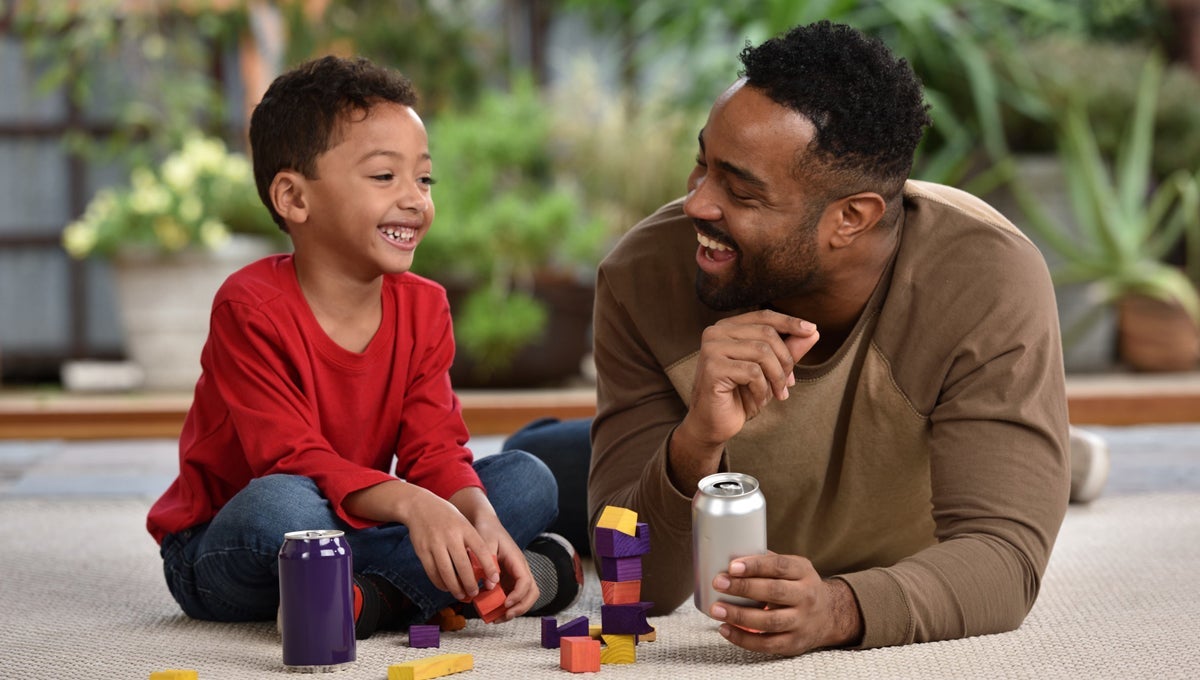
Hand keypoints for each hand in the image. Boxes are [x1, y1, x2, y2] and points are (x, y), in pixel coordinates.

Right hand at [402, 487, 496, 601]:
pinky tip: (446, 587)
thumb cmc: (446, 517)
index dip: (489, 566)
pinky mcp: (422, 551)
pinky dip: (440, 583)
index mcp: (464, 528)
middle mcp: (450, 536)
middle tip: (475, 593)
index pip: (481, 549)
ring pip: (446, 573)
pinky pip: (432, 572)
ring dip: (455, 588)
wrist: (419, 506)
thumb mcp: (463, 522)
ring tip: (461, 595)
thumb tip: (484, 566)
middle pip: (463, 566)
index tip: (495, 579)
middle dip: (470, 584)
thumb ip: (471, 541)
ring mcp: (435, 544)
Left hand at [472, 514, 538, 618]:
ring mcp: (515, 576)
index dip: (518, 595)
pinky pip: (511, 597)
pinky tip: (490, 612)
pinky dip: (504, 607)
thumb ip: (487, 562)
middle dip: (521, 607)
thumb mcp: (484, 542)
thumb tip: (490, 586)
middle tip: (504, 615)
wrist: (486, 524)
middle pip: (532, 593)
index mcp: (517, 560)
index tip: (505, 603)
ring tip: (495, 618)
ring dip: (514, 610)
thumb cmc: (486, 530)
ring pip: (524, 598)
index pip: (526, 581)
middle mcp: (520, 569)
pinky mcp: (508, 580)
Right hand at [670, 311, 817, 488]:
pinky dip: (762, 389)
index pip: (763, 316)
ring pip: (762, 352)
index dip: (789, 322)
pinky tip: (757, 398)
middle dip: (785, 360)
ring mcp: (712, 349)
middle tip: (788, 383)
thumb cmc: (740, 396)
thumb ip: (788, 350)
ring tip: (776, 393)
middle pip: (766, 334)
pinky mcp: (713, 368)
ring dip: (777, 377)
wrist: (714, 424)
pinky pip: (752, 372)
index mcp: (728, 328)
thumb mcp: (770, 371)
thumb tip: (813, 332)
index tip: (811, 330)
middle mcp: (716, 332)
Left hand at [708, 553, 862, 655]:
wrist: (829, 616)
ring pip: (770, 621)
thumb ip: (768, 562)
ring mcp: (801, 622)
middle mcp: (806, 597)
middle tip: (718, 583)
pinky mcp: (793, 643)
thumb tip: (731, 555)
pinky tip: (725, 629)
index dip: (755, 566)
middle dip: (743, 587)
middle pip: (774, 592)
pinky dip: (743, 638)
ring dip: (739, 615)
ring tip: (716, 609)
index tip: (732, 566)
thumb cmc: (799, 587)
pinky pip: (766, 643)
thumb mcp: (793, 568)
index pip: (779, 566)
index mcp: (803, 572)